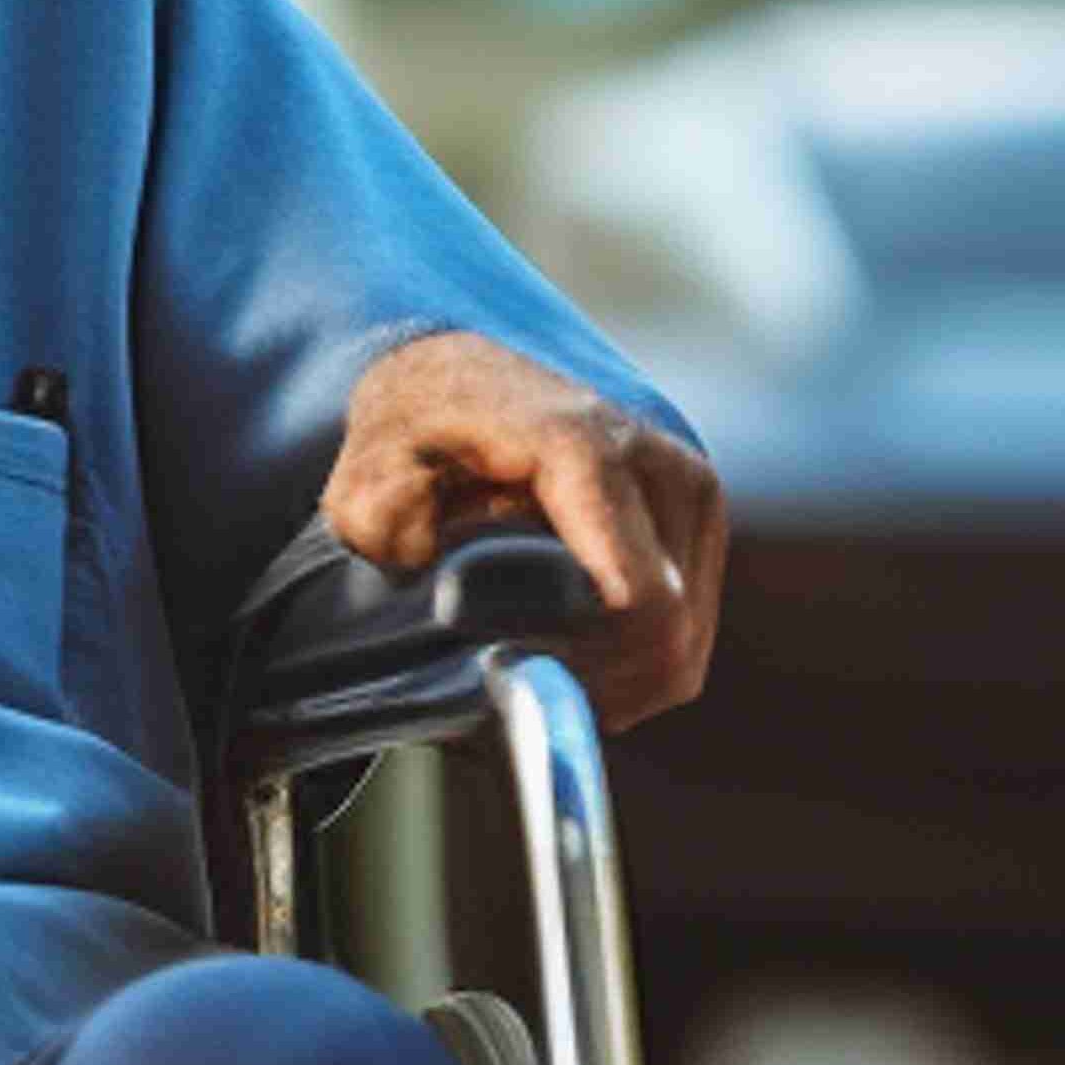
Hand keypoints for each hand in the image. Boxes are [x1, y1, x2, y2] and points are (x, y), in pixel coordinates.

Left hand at [320, 331, 723, 727]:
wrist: (456, 378)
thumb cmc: (412, 432)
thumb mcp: (365, 472)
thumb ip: (379, 516)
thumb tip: (419, 556)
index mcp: (583, 450)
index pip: (639, 600)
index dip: (585, 671)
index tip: (508, 675)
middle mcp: (658, 465)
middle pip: (667, 635)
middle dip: (594, 686)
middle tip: (513, 685)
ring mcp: (691, 491)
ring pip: (684, 644)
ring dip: (614, 681)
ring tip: (534, 665)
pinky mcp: (698, 518)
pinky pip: (688, 631)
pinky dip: (633, 663)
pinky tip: (570, 651)